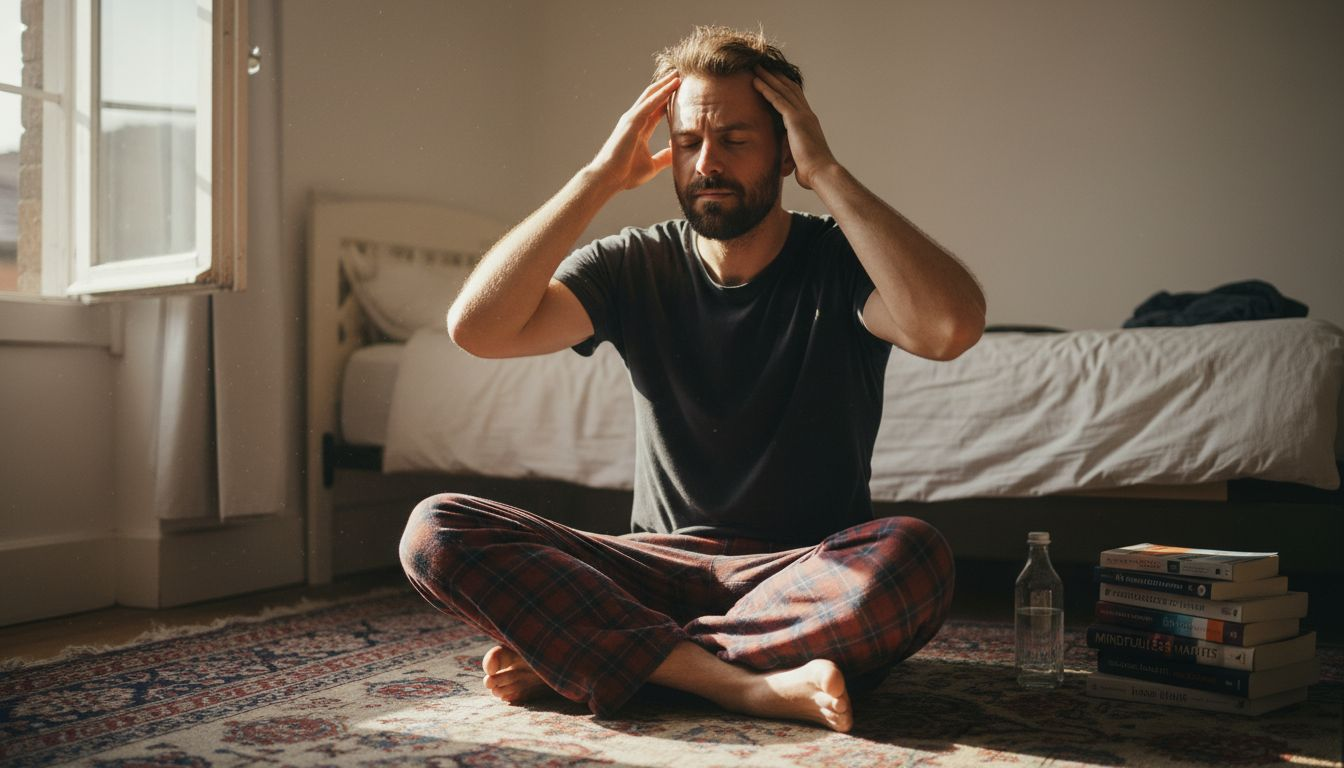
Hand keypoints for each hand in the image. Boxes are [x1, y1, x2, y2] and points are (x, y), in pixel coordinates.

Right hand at [589, 72, 680, 190]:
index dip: (668, 99)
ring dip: (665, 84)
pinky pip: (648, 104)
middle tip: (680, 75)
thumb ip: (664, 157)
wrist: (609, 179)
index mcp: (640, 129)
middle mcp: (635, 121)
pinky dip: (661, 94)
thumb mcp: (652, 165)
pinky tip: (671, 85)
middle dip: (666, 86)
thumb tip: (676, 153)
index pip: (657, 110)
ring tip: (678, 75)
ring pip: (651, 96)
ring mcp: (632, 119)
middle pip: (653, 98)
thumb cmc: (626, 174)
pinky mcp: (631, 122)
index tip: (682, 91)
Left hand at [752, 67, 839, 189]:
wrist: (822, 173)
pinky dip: (765, 89)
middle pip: (789, 88)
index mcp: (809, 122)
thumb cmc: (813, 172)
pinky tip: (755, 82)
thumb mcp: (801, 158)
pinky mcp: (795, 119)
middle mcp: (807, 114)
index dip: (784, 87)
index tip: (774, 78)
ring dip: (768, 77)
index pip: (796, 99)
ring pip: (782, 89)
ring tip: (756, 67)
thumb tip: (789, 163)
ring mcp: (802, 115)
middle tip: (763, 66)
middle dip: (775, 76)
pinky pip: (777, 100)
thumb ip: (794, 153)